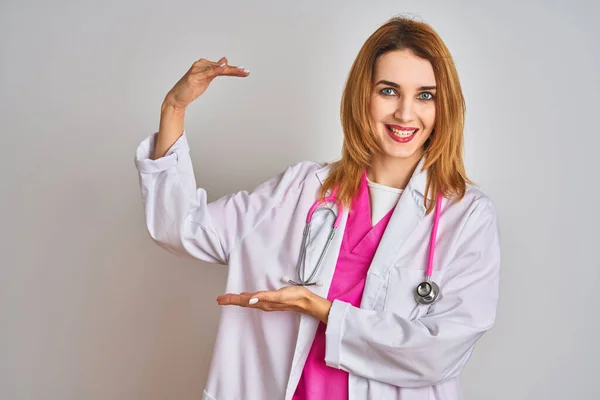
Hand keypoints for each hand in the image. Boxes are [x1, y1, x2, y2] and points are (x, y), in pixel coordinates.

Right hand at [163, 57, 248, 110]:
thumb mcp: (206, 78)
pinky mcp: (194, 76)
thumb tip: (224, 62)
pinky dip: (217, 69)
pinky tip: (224, 68)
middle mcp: (201, 64)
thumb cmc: (191, 88)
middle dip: (235, 70)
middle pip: (222, 67)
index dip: (234, 69)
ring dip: (230, 70)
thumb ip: (215, 71)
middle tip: (247, 71)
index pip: (223, 67)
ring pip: (218, 69)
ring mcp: (197, 69)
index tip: (246, 72)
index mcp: (205, 65)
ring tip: (241, 71)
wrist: (177, 98)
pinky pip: (208, 72)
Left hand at [217, 286, 332, 323]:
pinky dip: (248, 297)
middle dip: (231, 300)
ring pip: (248, 301)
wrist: (306, 302)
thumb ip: (264, 297)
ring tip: (229, 298)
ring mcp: (267, 303)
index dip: (231, 300)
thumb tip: (250, 299)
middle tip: (219, 299)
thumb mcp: (279, 295)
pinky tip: (247, 296)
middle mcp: (263, 304)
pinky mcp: (271, 300)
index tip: (220, 299)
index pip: (243, 301)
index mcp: (263, 303)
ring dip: (237, 299)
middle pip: (243, 302)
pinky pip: (255, 299)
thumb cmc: (294, 296)